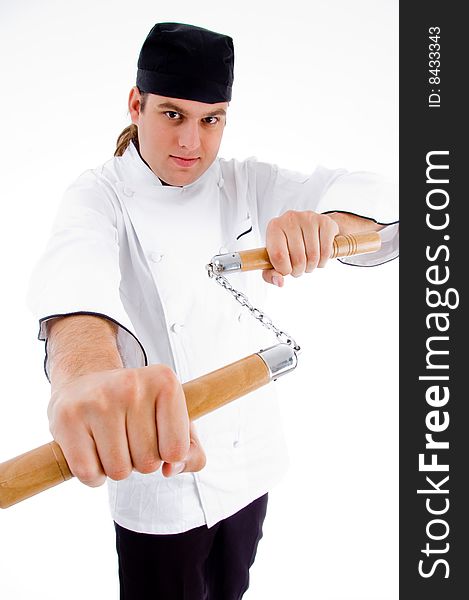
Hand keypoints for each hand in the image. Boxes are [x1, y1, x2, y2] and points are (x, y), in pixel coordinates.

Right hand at [48, 365, 205, 486]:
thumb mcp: (175, 422)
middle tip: (128, 435)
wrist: (86, 384)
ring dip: (115, 468)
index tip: (156, 435)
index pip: (177, 450)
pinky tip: (92, 450)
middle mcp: (133, 385)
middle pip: (148, 463)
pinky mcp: (68, 417)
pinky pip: (89, 474)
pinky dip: (92, 474)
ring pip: (119, 472)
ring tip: (110, 441)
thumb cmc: (138, 409)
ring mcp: (99, 399)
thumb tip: (171, 469)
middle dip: (139, 460)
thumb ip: (191, 452)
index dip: (167, 455)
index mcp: (166, 382)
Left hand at [263, 210, 339, 285]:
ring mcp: (308, 218)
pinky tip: (318, 257)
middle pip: (298, 259)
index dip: (284, 270)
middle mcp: (290, 219)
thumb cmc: (287, 244)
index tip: (286, 269)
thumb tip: (280, 282)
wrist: (306, 227)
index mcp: (274, 227)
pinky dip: (322, 261)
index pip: (278, 256)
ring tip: (307, 262)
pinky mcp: (324, 222)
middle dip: (299, 270)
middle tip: (298, 267)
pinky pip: (326, 251)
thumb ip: (270, 274)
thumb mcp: (273, 259)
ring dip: (311, 267)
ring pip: (313, 256)